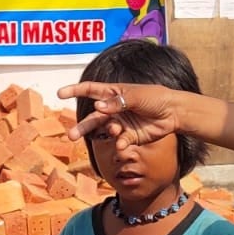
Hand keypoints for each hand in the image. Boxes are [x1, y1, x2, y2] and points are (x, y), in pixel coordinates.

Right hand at [57, 81, 182, 148]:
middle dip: (82, 126)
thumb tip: (98, 106)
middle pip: (93, 117)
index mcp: (114, 93)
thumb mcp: (136, 96)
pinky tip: (123, 143)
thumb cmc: (155, 98)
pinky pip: (120, 142)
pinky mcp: (130, 136)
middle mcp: (115, 109)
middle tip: (71, 135)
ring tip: (110, 133)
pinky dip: (120, 144)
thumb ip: (117, 102)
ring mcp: (122, 123)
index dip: (75, 91)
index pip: (90, 90)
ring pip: (104, 131)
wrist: (173, 113)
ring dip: (103, 134)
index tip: (60, 94)